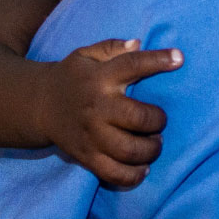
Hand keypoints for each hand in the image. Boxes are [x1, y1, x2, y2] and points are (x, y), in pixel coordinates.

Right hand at [35, 38, 182, 187]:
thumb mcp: (86, 54)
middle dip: (158, 120)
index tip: (179, 58)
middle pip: (138, 118)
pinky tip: (143, 167)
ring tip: (154, 143)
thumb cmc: (72, 77)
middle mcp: (96, 106)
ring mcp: (91, 135)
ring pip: (130, 150)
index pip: (132, 65)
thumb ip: (113, 47)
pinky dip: (134, 175)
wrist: (39, 105)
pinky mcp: (86, 157)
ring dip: (151, 149)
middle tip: (159, 120)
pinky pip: (114, 174)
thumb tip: (139, 43)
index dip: (158, 60)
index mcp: (99, 77)